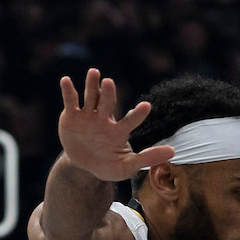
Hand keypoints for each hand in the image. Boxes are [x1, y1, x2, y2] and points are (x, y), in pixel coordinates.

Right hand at [58, 68, 174, 181]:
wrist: (84, 167)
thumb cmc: (109, 165)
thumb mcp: (128, 165)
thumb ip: (148, 157)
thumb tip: (173, 151)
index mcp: (119, 131)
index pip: (131, 121)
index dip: (138, 115)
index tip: (147, 106)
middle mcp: (105, 119)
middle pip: (108, 103)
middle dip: (108, 93)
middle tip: (109, 82)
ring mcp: (88, 116)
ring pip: (90, 97)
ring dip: (91, 85)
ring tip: (94, 73)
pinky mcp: (72, 116)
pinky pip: (71, 101)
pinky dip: (68, 91)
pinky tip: (65, 80)